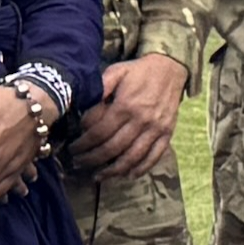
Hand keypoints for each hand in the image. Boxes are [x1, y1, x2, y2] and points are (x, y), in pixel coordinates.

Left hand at [69, 54, 184, 181]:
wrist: (170, 68)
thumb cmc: (138, 72)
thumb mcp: (115, 72)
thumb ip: (99, 89)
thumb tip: (82, 109)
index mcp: (126, 105)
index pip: (99, 132)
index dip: (83, 144)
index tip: (73, 149)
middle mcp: (142, 120)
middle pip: (113, 148)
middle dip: (92, 159)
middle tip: (78, 163)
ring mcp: (156, 129)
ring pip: (132, 157)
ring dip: (113, 170)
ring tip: (98, 176)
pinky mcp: (167, 133)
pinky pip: (154, 157)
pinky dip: (141, 169)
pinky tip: (127, 175)